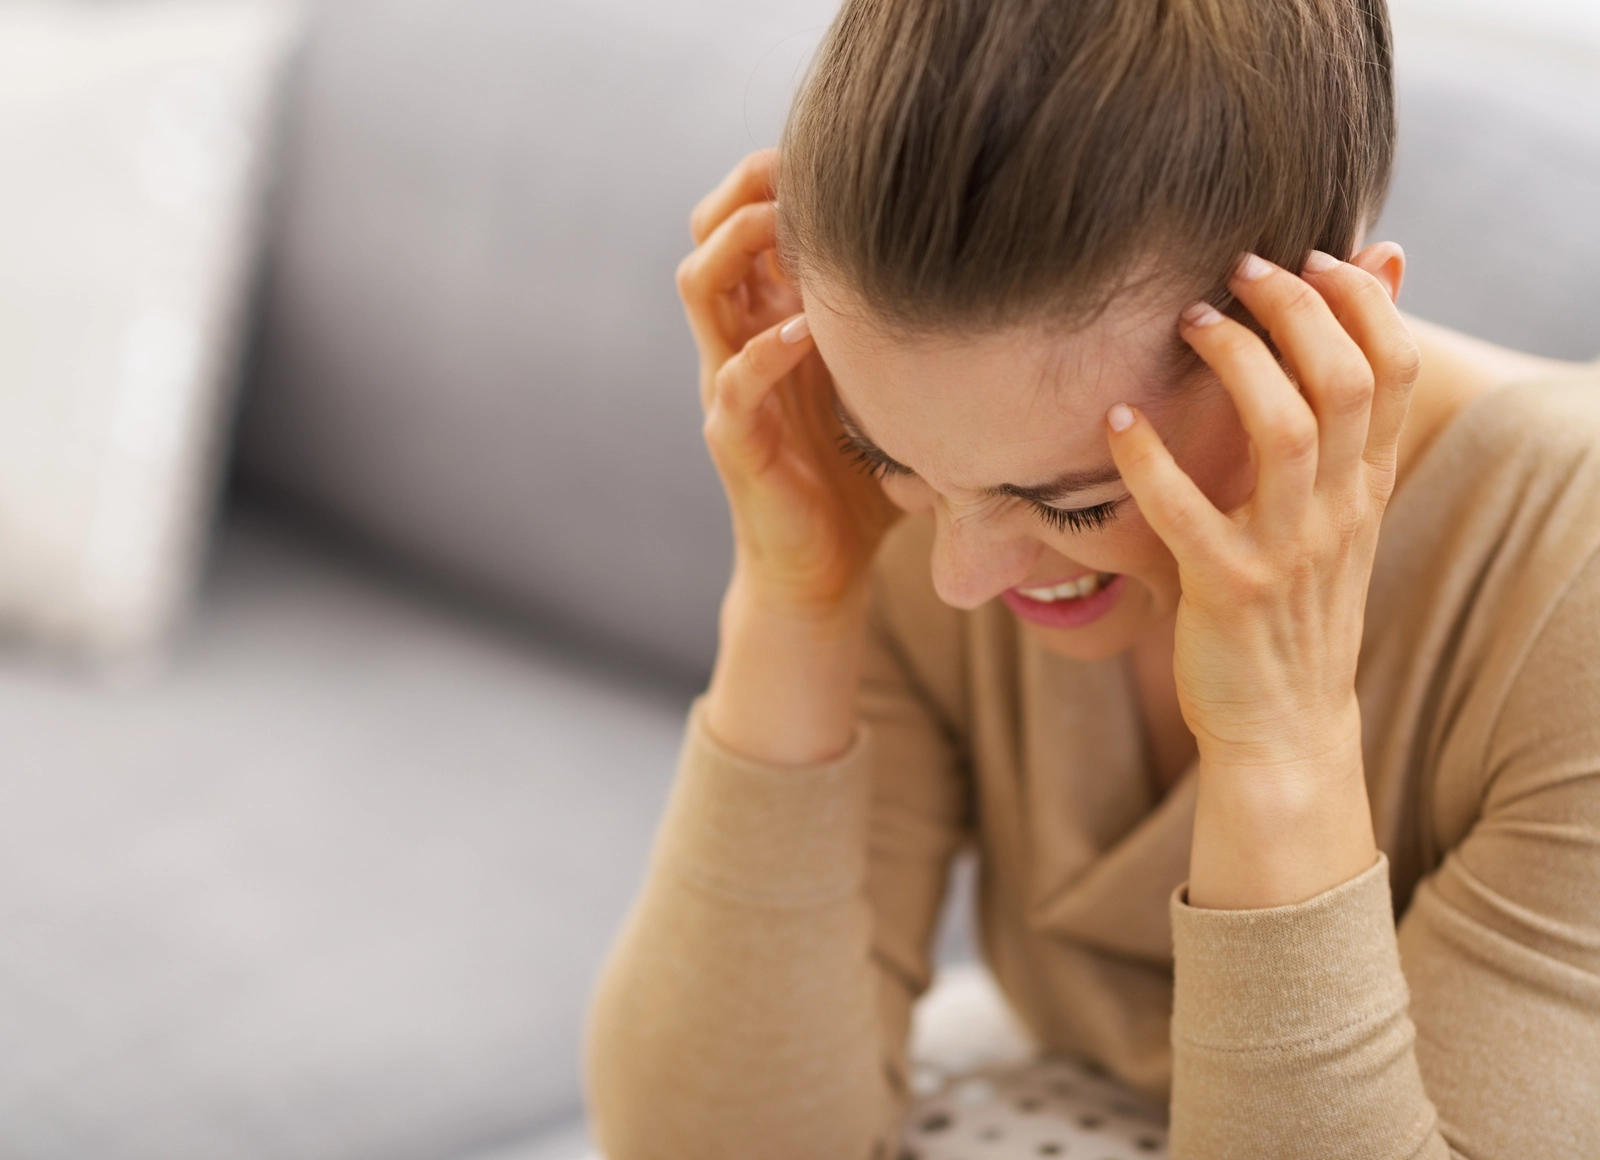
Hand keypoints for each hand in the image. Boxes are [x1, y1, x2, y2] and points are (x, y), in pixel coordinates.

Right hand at [679, 149, 900, 615]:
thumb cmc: (864, 478)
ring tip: (791, 231)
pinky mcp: (734, 440)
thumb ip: (910, 339)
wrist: (824, 570)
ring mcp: (729, 386)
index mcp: (772, 320)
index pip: (747, 221)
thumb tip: (1006, 282)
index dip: (777, 178)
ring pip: (700, 285)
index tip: (835, 160)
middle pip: (710, 230)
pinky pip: (732, 381)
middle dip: (750, 189)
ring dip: (741, 244)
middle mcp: (741, 340)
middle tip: (801, 174)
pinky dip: (765, 352)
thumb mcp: (888, 389)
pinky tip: (808, 337)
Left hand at [1105, 249, 1420, 907]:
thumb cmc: (1292, 605)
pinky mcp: (1225, 590)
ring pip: (1284, 429)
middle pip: (1344, 379)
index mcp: (1362, 486)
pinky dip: (1150, 461)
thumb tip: (1355, 340)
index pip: (1393, 368)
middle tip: (1239, 268)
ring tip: (1187, 320)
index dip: (1359, 299)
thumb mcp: (1331, 517)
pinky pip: (1186, 514)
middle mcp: (1337, 510)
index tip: (1310, 255)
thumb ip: (1336, 431)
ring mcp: (1286, 551)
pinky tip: (1116, 423)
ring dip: (1237, 360)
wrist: (1283, 725)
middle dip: (1296, 307)